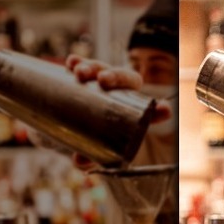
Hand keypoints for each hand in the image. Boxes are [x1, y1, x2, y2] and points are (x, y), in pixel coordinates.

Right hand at [64, 54, 171, 169]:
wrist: (59, 121)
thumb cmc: (84, 137)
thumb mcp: (89, 147)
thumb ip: (87, 155)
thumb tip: (80, 161)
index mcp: (130, 111)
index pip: (148, 109)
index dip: (158, 111)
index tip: (164, 111)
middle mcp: (119, 92)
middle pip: (125, 79)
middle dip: (116, 76)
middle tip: (102, 80)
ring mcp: (101, 80)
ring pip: (103, 69)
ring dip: (92, 67)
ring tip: (79, 73)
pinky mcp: (82, 74)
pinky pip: (82, 65)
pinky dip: (77, 63)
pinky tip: (71, 62)